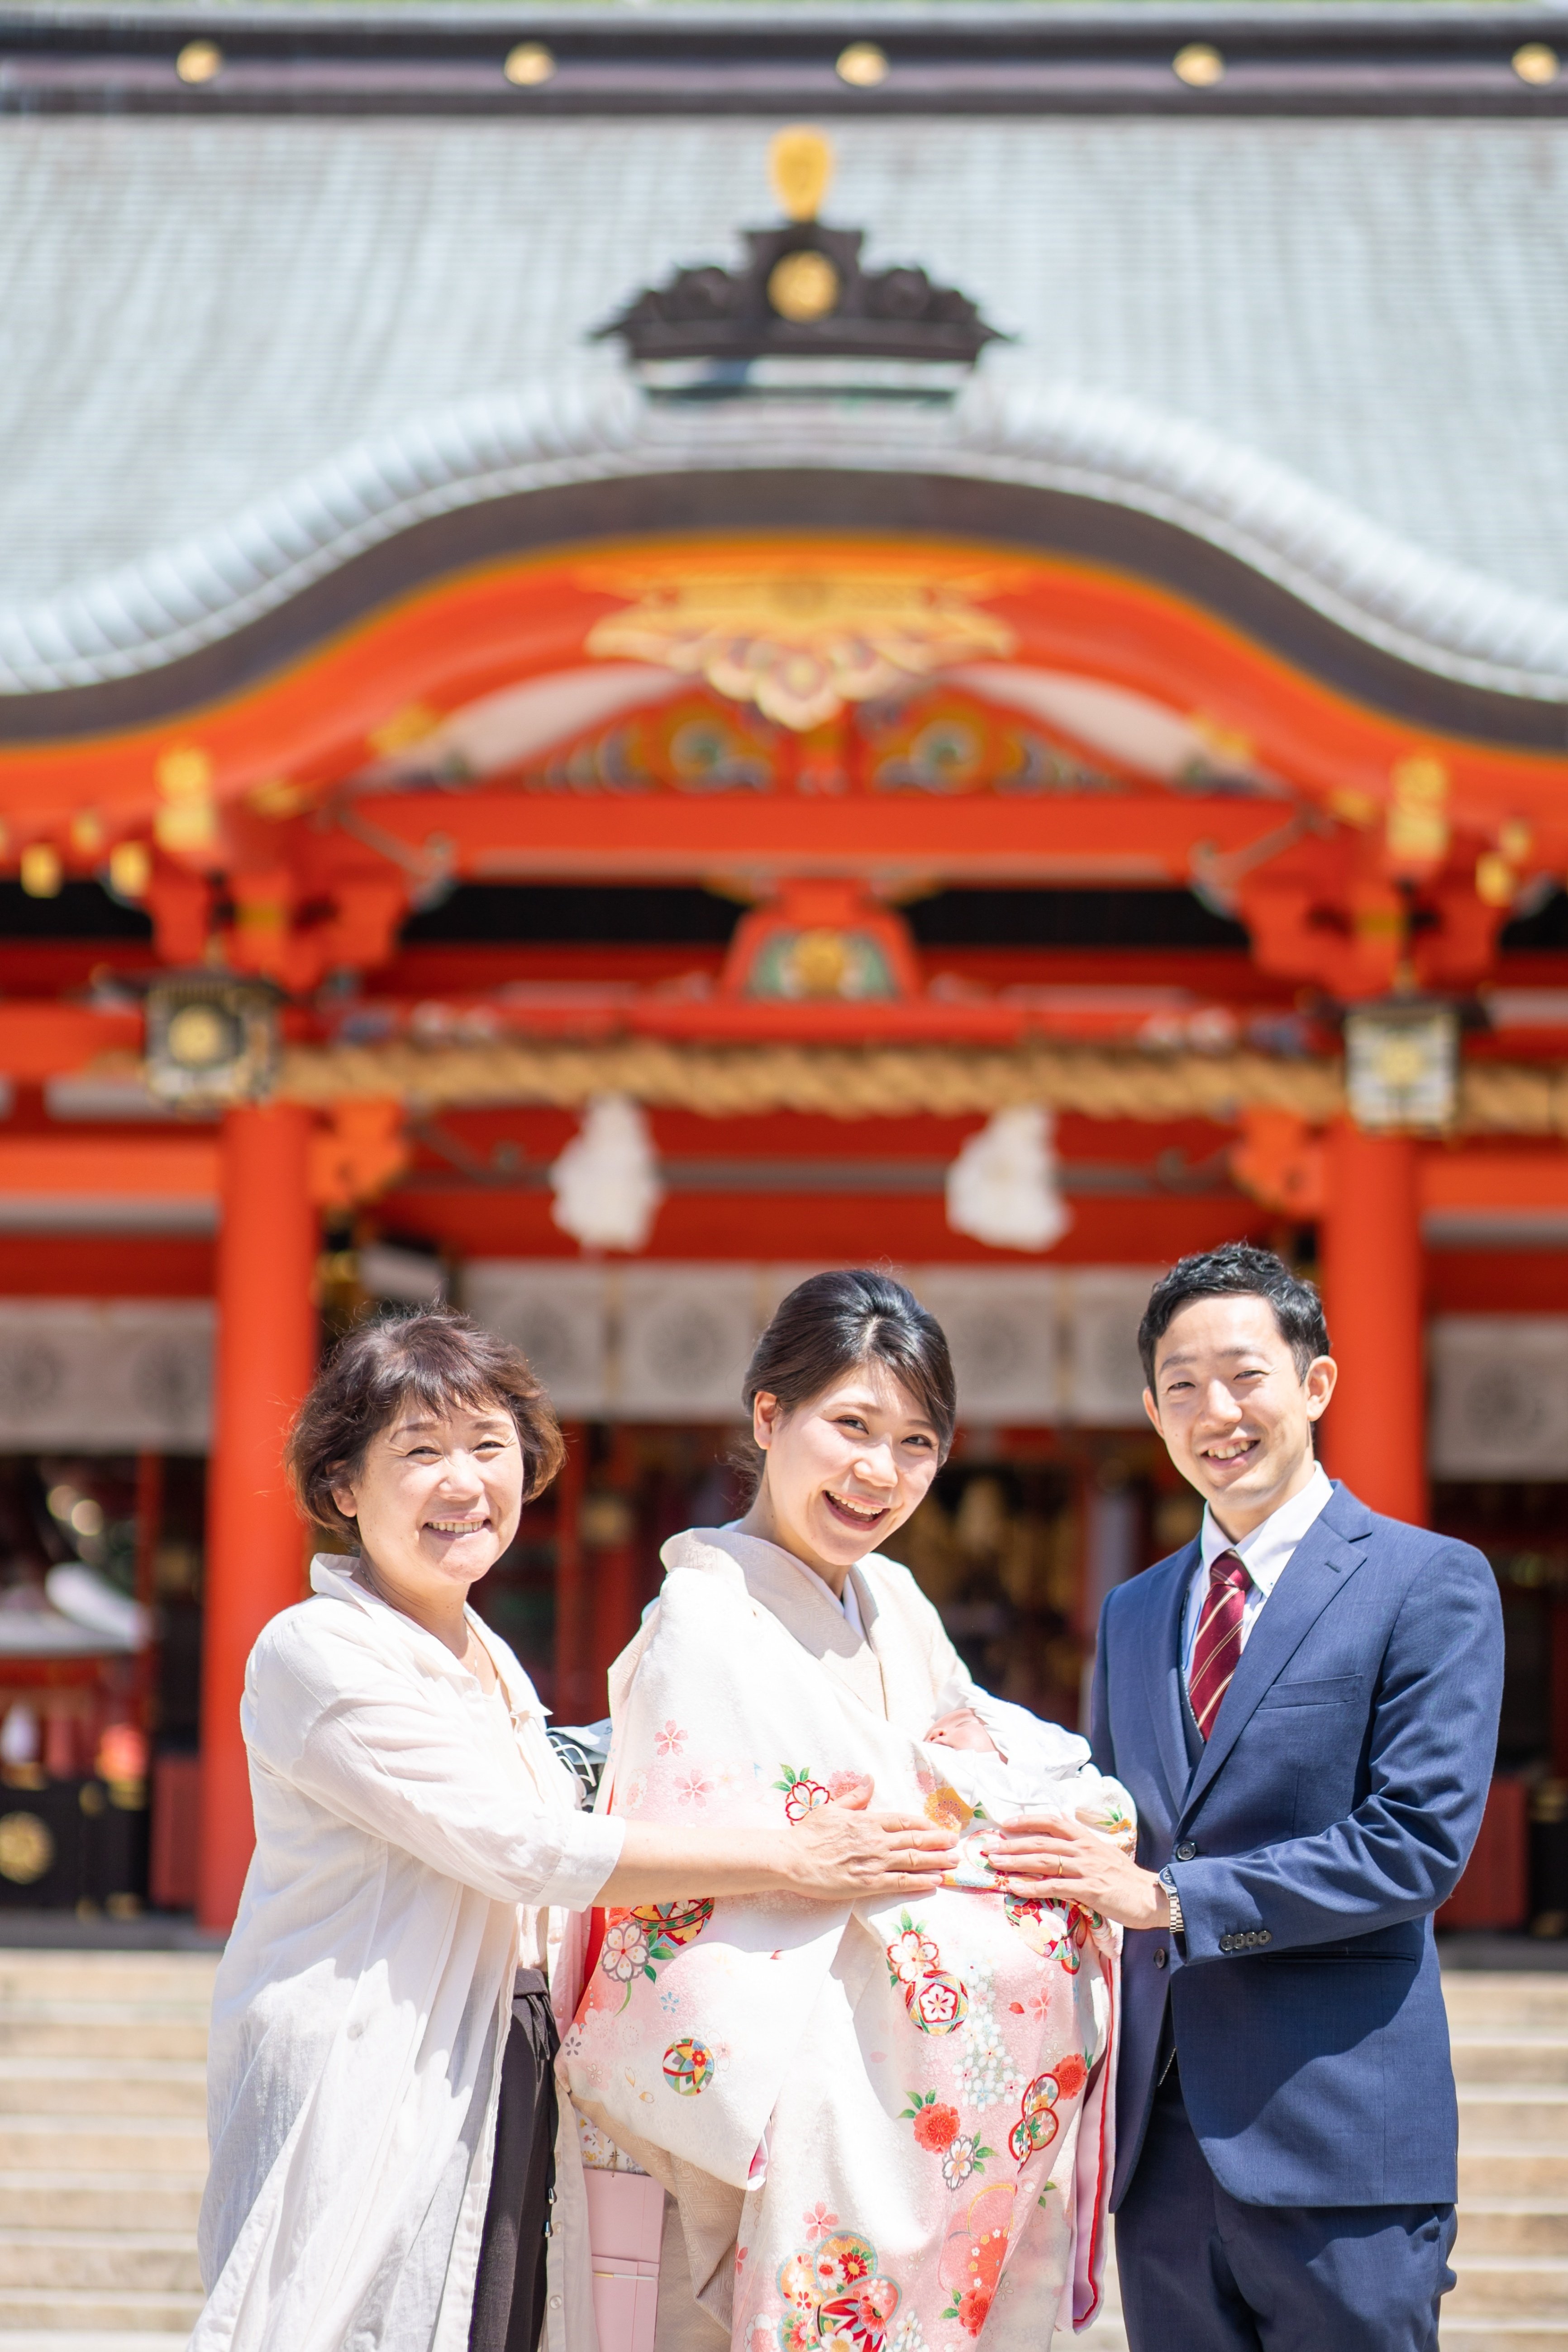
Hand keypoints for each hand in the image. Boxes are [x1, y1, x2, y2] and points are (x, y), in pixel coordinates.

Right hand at [784, 1784, 956, 1898]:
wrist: (792, 1858)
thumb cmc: (808, 1833)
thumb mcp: (832, 1808)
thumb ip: (855, 1797)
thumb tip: (869, 1779)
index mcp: (867, 1821)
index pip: (903, 1821)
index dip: (924, 1825)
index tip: (938, 1827)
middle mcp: (876, 1840)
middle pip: (914, 1840)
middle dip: (938, 1841)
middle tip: (955, 1843)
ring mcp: (874, 1863)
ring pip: (912, 1860)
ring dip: (936, 1860)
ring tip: (953, 1862)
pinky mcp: (868, 1884)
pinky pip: (900, 1882)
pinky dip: (919, 1881)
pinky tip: (934, 1882)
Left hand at [982, 1812, 1169, 1931]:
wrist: (1153, 1897)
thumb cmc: (1126, 1879)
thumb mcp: (1103, 1854)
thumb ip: (1082, 1846)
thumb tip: (1061, 1837)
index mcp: (1087, 1838)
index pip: (1052, 1821)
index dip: (1028, 1821)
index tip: (1006, 1824)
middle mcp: (1084, 1849)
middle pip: (1042, 1842)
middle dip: (1012, 1844)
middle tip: (989, 1848)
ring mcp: (1087, 1869)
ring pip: (1044, 1862)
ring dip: (1016, 1862)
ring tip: (994, 1863)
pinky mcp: (1090, 1890)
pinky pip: (1055, 1887)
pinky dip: (1032, 1887)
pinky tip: (1015, 1887)